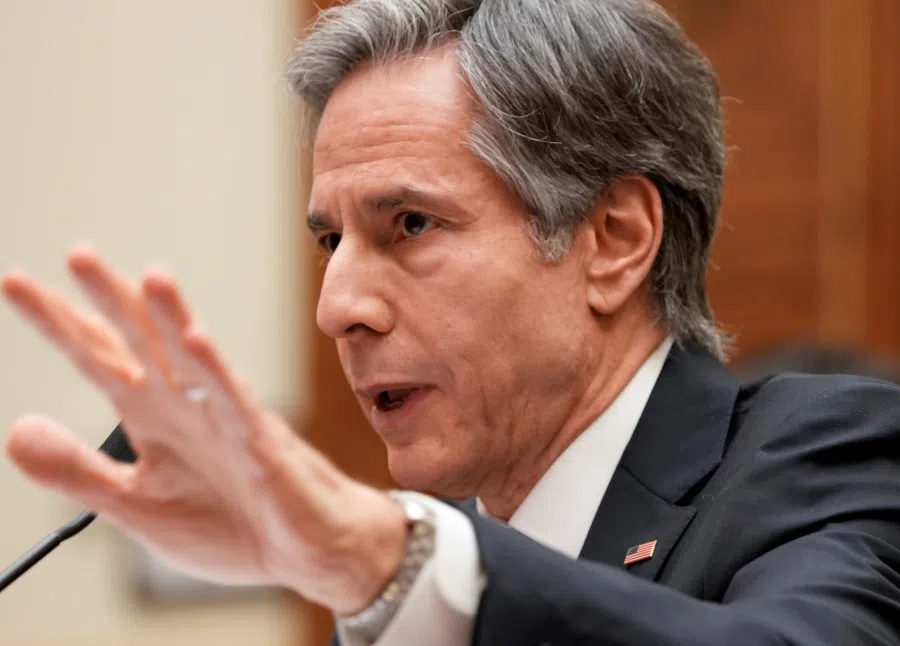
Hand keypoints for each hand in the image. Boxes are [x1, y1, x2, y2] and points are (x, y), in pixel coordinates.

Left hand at [1, 246, 406, 614]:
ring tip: (151, 277)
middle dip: (109, 298)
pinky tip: (196, 341)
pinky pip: (234, 402)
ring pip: (192, 357)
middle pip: (140, 341)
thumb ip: (77, 470)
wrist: (301, 550)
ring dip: (172, 318)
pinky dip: (215, 371)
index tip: (17, 284)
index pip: (100, 357)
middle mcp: (185, 404)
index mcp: (152, 417)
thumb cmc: (230, 523)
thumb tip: (16, 429)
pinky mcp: (258, 442)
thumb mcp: (134, 504)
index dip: (60, 323)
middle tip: (78, 254)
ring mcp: (223, 417)